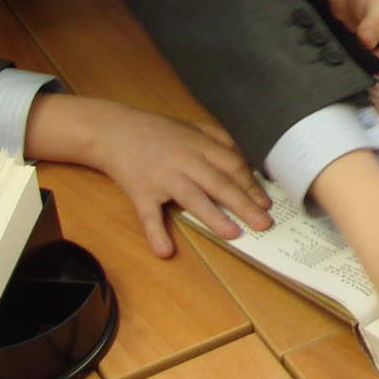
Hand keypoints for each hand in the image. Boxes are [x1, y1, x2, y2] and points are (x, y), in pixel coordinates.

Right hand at [26, 94, 271, 257]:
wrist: (113, 130)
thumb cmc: (157, 131)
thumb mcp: (192, 127)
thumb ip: (220, 140)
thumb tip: (246, 161)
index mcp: (199, 144)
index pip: (232, 165)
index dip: (250, 185)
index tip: (266, 203)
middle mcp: (184, 160)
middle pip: (219, 183)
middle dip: (243, 204)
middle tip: (263, 223)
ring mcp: (162, 176)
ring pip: (192, 198)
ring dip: (213, 217)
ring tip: (233, 234)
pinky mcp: (140, 191)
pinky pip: (149, 215)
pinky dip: (157, 233)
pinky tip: (166, 251)